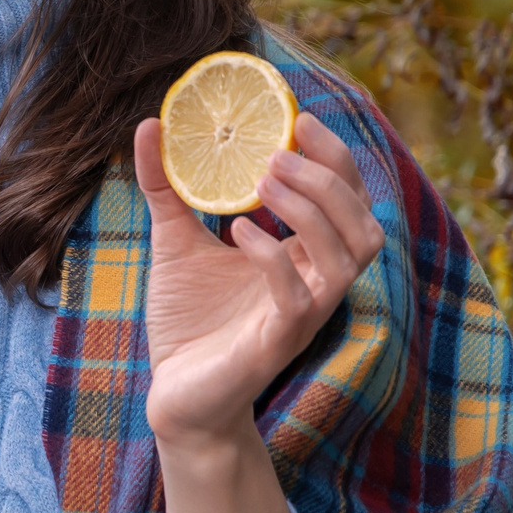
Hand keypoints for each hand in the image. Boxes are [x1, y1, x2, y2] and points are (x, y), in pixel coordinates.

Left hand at [132, 110, 384, 446]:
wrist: (175, 394)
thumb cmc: (188, 318)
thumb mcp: (175, 239)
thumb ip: (166, 185)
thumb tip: (149, 124)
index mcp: (304, 256)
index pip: (347, 198)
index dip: (334, 156)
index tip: (299, 119)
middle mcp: (316, 283)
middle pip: (364, 223)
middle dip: (329, 179)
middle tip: (275, 154)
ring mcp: (303, 315)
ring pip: (348, 257)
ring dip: (311, 210)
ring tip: (262, 182)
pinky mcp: (276, 343)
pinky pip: (297, 297)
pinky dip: (274, 257)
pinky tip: (238, 231)